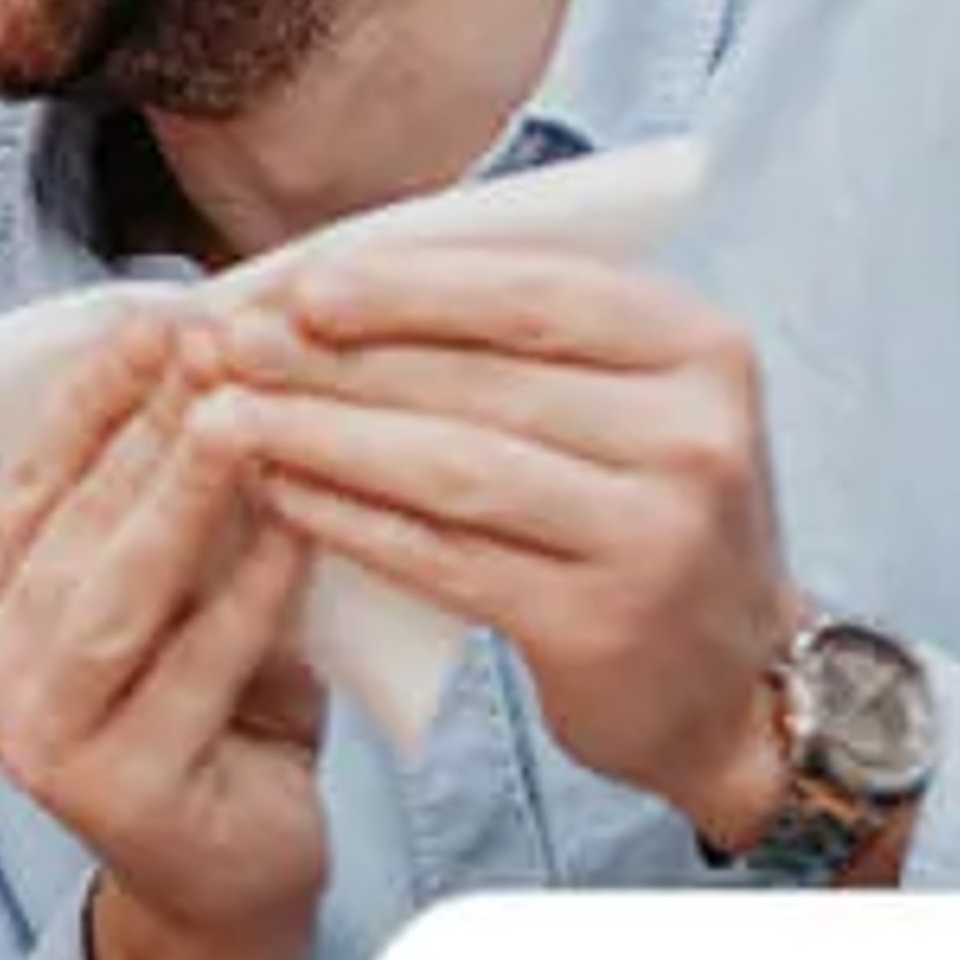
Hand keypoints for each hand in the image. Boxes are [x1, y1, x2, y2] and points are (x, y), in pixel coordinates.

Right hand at [0, 323, 325, 959]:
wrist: (232, 881)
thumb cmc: (211, 710)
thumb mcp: (174, 594)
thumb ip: (167, 506)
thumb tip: (213, 357)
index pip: (27, 481)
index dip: (89, 395)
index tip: (155, 314)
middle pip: (71, 527)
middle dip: (144, 425)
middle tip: (211, 338)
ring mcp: (37, 744)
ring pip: (117, 594)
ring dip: (181, 495)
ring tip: (241, 412)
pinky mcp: (114, 796)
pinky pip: (193, 670)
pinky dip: (247, 593)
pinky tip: (296, 523)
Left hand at [201, 246, 796, 847]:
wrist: (730, 683)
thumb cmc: (639, 508)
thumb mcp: (621, 398)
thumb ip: (513, 331)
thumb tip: (328, 276)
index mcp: (700, 347)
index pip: (534, 292)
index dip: (406, 285)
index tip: (299, 282)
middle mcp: (695, 435)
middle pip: (480, 378)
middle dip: (338, 358)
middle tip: (230, 345)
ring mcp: (656, 536)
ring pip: (453, 466)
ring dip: (325, 437)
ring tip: (228, 417)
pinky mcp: (599, 625)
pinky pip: (445, 558)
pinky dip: (352, 522)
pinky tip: (281, 496)